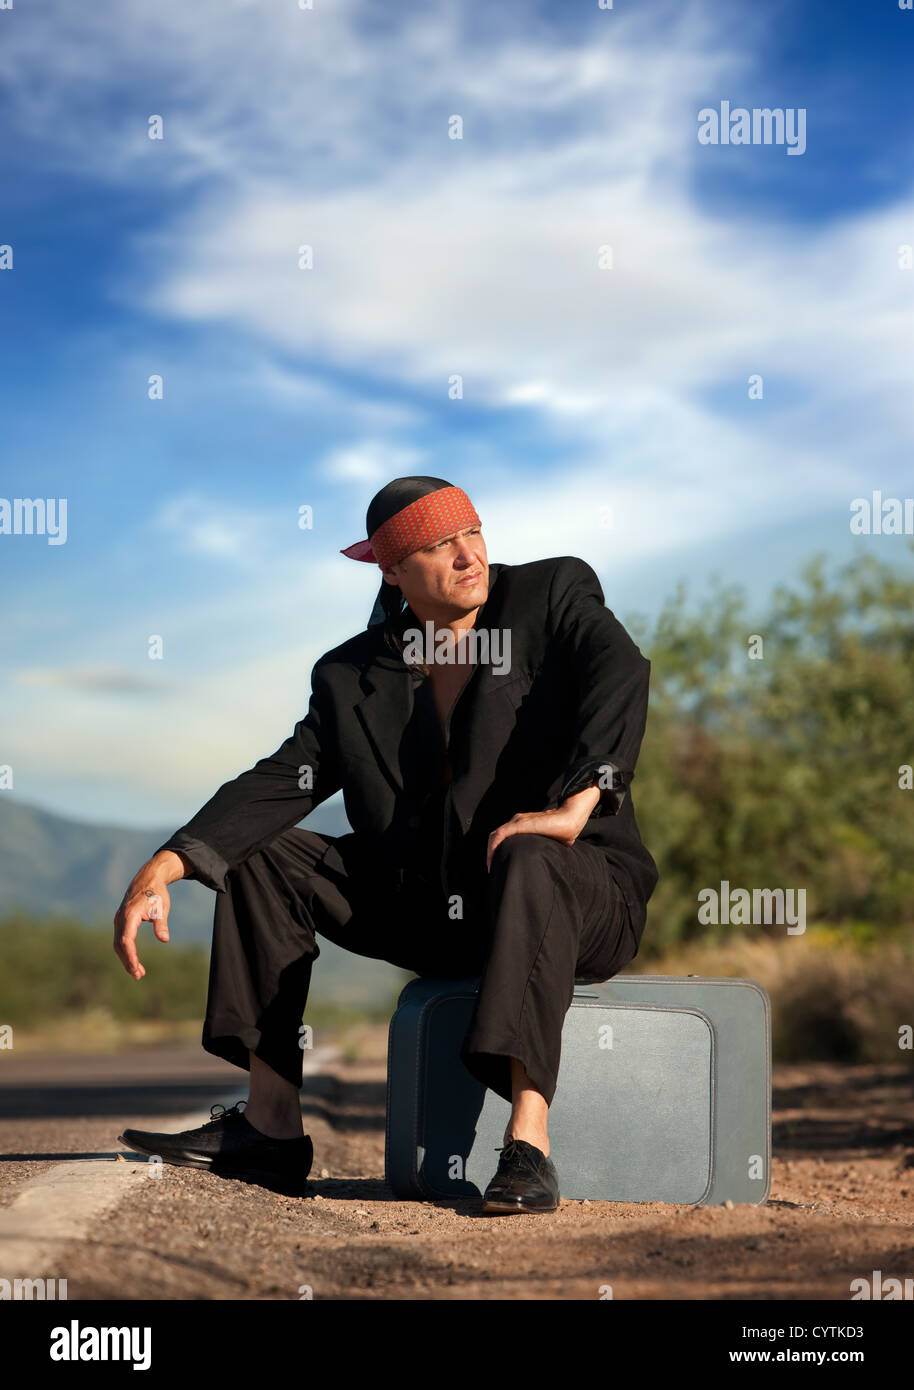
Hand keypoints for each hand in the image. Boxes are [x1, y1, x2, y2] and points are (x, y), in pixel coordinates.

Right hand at [113, 851, 185, 978]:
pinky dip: (126, 951)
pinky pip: (120, 939)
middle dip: (128, 961)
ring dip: (126, 958)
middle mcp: (120, 919)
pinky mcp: (121, 922)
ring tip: (138, 972)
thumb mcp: (161, 908)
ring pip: (118, 944)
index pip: (126, 940)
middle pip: (120, 945)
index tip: (136, 967)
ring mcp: (119, 920)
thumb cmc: (156, 893)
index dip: (130, 955)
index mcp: (130, 915)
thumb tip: (164, 939)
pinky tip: (134, 960)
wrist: (148, 879)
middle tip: (138, 975)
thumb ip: (161, 924)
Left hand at [485, 785, 599, 870]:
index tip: (498, 864)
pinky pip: (500, 834)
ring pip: (495, 835)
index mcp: (522, 824)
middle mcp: (517, 821)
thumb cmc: (562, 832)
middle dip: (491, 852)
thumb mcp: (546, 841)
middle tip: (492, 868)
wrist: (570, 820)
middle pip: (496, 836)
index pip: (503, 835)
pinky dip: (494, 846)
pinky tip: (493, 858)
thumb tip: (539, 864)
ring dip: (490, 851)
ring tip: (491, 866)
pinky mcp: (520, 824)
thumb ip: (538, 847)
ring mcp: (518, 821)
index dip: (496, 849)